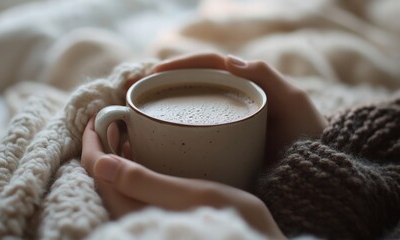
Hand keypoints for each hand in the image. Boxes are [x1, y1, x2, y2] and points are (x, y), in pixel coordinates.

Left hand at [81, 117, 285, 238]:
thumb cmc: (231, 220)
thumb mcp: (190, 196)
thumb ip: (143, 183)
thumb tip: (99, 163)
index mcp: (135, 212)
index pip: (98, 173)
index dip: (92, 143)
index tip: (96, 118)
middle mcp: (135, 217)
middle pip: (104, 177)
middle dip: (102, 146)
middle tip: (111, 119)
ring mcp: (148, 216)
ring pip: (119, 183)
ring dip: (117, 155)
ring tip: (124, 130)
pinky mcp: (160, 215)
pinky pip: (134, 189)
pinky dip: (133, 167)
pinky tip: (144, 154)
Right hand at [153, 52, 327, 167]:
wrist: (313, 168)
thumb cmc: (307, 133)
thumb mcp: (294, 101)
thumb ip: (268, 77)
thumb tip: (229, 60)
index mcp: (244, 82)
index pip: (207, 66)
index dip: (179, 65)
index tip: (155, 74)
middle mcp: (230, 99)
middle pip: (192, 84)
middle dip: (164, 83)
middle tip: (139, 92)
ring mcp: (224, 120)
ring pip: (189, 106)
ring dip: (163, 104)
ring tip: (140, 110)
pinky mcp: (220, 142)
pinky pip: (193, 131)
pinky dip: (173, 129)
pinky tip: (157, 136)